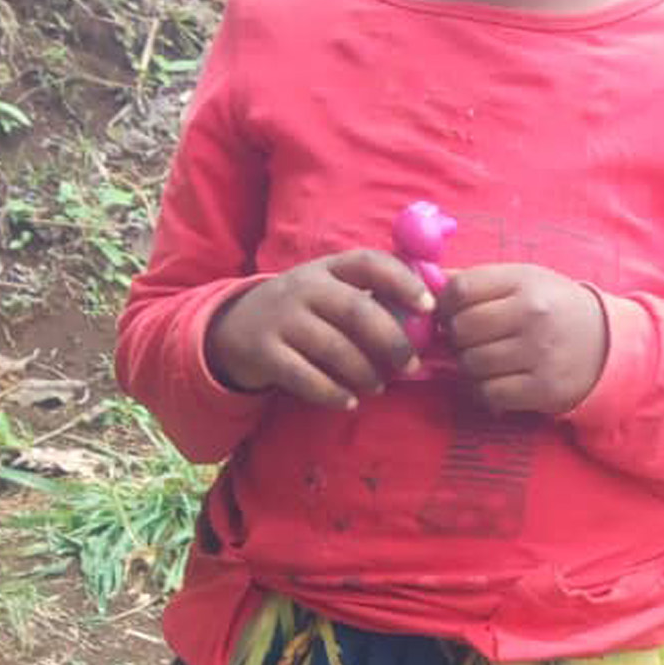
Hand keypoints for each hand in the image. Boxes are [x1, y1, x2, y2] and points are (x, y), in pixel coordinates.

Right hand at [206, 249, 428, 408]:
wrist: (234, 327)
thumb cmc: (303, 311)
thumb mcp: (329, 291)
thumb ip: (371, 297)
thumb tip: (428, 317)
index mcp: (328, 267)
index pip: (370, 263)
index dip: (403, 282)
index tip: (429, 307)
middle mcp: (303, 287)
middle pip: (356, 311)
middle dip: (391, 340)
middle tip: (410, 364)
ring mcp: (280, 318)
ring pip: (334, 348)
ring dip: (364, 372)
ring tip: (378, 386)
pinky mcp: (263, 352)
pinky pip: (305, 377)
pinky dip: (332, 393)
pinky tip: (349, 401)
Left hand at [438, 263, 606, 414]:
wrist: (606, 343)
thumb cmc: (554, 307)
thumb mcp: (524, 280)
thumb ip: (478, 281)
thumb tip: (427, 282)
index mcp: (524, 282)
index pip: (460, 289)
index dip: (443, 303)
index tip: (447, 312)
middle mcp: (532, 315)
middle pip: (461, 328)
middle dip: (454, 337)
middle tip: (465, 339)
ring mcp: (539, 353)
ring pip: (471, 363)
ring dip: (467, 365)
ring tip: (482, 358)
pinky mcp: (543, 388)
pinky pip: (489, 393)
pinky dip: (482, 389)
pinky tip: (492, 380)